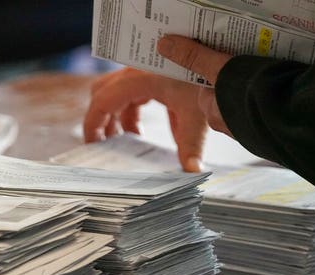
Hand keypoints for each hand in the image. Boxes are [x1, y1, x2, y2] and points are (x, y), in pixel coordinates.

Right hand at [84, 35, 232, 171]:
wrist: (222, 63)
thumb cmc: (205, 82)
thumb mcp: (196, 116)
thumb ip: (191, 145)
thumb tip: (191, 171)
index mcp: (139, 79)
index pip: (102, 101)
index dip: (93, 124)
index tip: (93, 145)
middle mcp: (136, 72)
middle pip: (102, 94)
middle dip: (100, 119)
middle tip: (105, 144)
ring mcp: (142, 72)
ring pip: (115, 94)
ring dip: (116, 117)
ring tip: (125, 141)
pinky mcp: (150, 74)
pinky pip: (129, 95)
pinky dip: (129, 112)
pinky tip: (141, 131)